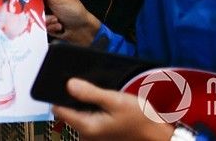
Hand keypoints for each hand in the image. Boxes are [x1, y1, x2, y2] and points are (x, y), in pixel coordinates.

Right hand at [23, 0, 99, 45]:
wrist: (81, 30)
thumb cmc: (75, 10)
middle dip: (32, 4)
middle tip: (38, 7)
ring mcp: (42, 4)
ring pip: (30, 8)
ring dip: (42, 16)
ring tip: (55, 18)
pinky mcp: (41, 16)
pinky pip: (35, 19)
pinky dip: (46, 23)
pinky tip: (56, 23)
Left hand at [53, 79, 173, 140]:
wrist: (157, 136)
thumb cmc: (140, 120)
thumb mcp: (116, 100)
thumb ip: (90, 93)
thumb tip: (68, 84)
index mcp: (87, 127)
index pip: (58, 108)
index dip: (59, 93)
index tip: (64, 80)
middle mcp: (86, 136)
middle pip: (68, 110)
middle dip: (75, 97)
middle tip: (90, 85)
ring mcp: (92, 137)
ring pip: (79, 114)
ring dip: (86, 103)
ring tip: (101, 95)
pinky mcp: (99, 135)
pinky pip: (88, 119)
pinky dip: (93, 110)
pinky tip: (105, 104)